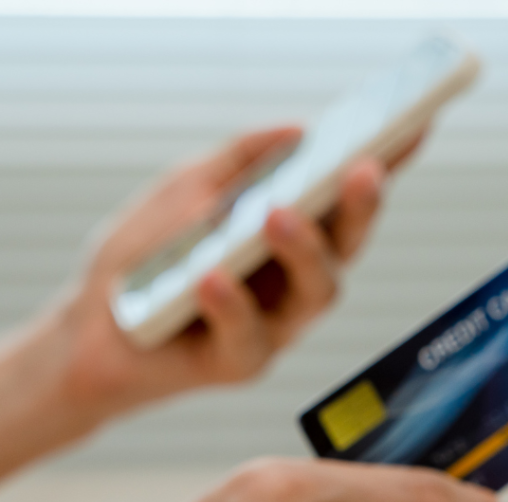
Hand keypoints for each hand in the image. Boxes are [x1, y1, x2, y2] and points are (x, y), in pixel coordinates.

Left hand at [0, 126, 420, 477]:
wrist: (90, 328)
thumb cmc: (144, 258)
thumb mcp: (186, 189)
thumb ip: (237, 160)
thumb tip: (298, 131)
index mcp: (291, 236)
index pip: (344, 198)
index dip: (384, 165)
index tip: (411, 126)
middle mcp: (296, 281)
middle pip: (347, 246)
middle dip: (361, 208)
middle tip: (363, 169)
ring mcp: (277, 326)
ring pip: (317, 292)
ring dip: (303, 251)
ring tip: (276, 216)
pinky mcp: (243, 364)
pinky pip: (249, 336)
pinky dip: (229, 304)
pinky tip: (209, 278)